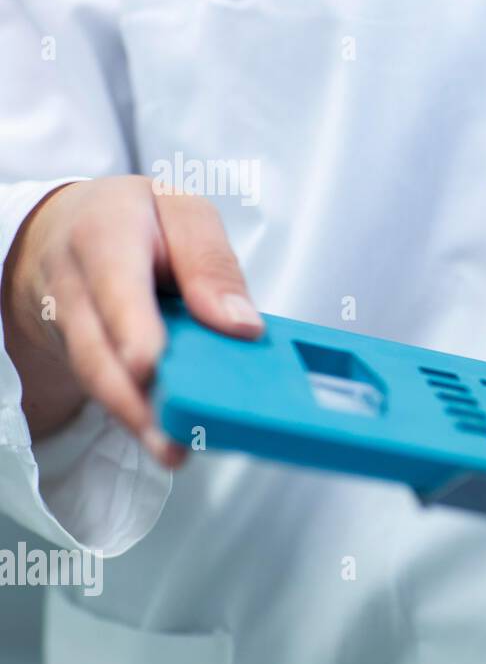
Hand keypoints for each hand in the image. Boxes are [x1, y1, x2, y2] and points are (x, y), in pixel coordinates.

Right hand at [1, 175, 263, 465]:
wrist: (66, 226)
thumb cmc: (140, 220)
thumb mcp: (183, 212)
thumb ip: (211, 262)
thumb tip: (241, 325)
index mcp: (105, 233)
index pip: (114, 281)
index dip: (130, 326)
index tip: (150, 365)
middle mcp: (74, 281)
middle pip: (96, 345)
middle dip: (132, 395)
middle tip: (170, 438)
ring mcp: (66, 321)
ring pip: (94, 374)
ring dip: (132, 417)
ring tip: (171, 451)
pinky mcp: (74, 351)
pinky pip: (101, 383)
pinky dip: (132, 411)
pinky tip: (162, 437)